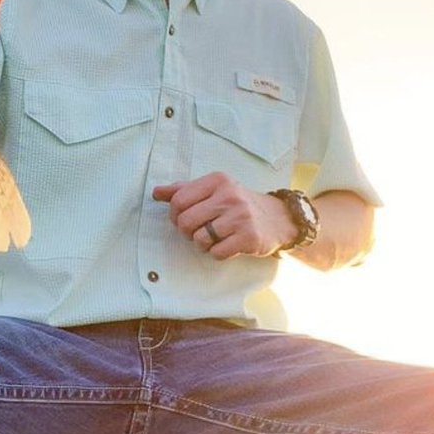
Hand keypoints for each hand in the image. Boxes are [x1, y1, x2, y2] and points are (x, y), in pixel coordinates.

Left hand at [152, 173, 296, 259]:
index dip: (174, 215)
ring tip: (214, 237)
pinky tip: (226, 244)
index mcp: (217, 180)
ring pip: (200, 239)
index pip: (179, 200)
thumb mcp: (214, 190)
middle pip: (186, 221)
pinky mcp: (249, 237)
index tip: (183, 218)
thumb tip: (156, 192)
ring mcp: (240, 217)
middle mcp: (229, 196)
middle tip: (197, 231)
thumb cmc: (237, 204)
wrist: (277, 218)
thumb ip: (184, 190)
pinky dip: (217, 252)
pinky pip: (217, 252)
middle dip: (187, 232)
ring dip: (202, 244)